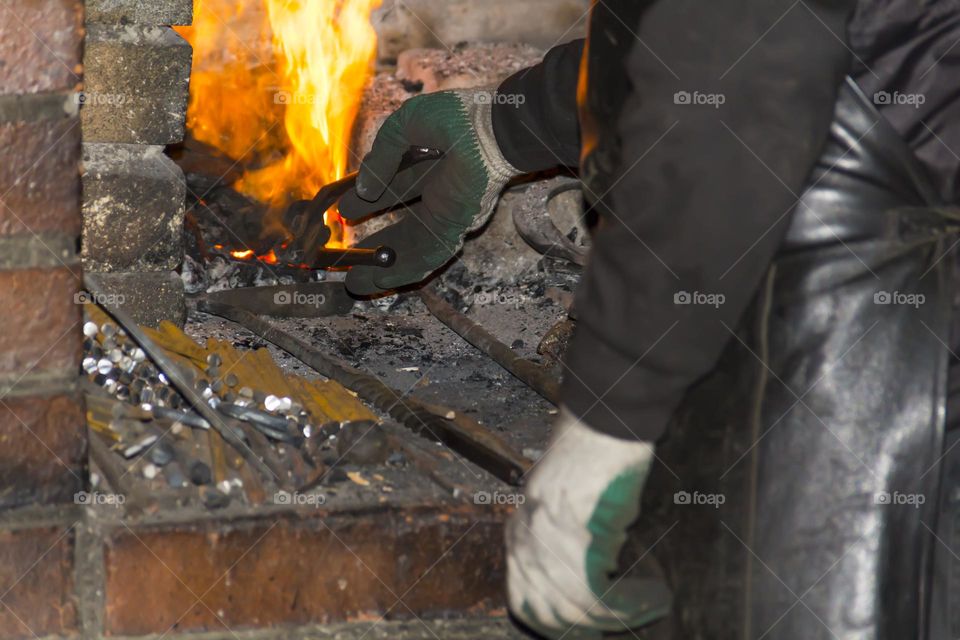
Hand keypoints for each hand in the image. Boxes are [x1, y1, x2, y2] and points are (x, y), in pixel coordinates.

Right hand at [339, 89, 520, 294]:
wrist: (489, 131)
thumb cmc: (454, 119)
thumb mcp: (404, 127)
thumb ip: (382, 155)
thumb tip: (363, 188)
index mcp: (426, 164)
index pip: (393, 188)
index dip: (368, 201)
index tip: (344, 211)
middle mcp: (436, 191)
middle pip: (401, 224)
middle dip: (375, 242)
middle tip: (348, 255)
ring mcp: (446, 212)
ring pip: (411, 246)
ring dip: (385, 266)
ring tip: (356, 282)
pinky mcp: (455, 228)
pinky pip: (429, 256)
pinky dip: (405, 270)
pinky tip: (381, 283)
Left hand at [507, 408, 670, 637]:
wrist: (604, 421)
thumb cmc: (594, 454)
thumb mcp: (567, 501)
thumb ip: (566, 541)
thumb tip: (598, 580)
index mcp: (519, 532)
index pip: (525, 601)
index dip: (557, 625)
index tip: (586, 633)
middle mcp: (524, 541)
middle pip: (551, 614)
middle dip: (591, 628)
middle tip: (628, 622)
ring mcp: (545, 542)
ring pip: (579, 610)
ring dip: (623, 616)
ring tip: (654, 602)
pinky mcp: (573, 540)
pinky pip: (601, 596)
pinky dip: (634, 603)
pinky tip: (656, 594)